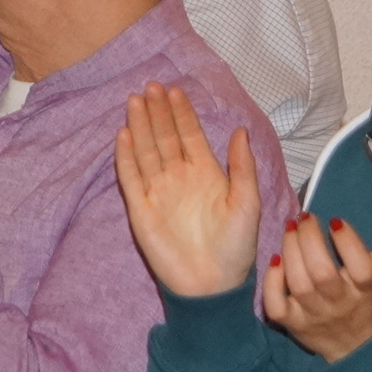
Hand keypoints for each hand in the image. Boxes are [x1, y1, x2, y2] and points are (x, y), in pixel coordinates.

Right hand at [114, 84, 266, 298]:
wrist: (211, 285)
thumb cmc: (235, 247)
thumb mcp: (248, 203)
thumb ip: (242, 167)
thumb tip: (239, 130)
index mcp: (207, 175)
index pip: (190, 136)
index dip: (182, 114)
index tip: (175, 91)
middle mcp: (180, 179)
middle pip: (166, 138)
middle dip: (158, 112)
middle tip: (151, 87)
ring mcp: (158, 192)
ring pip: (147, 151)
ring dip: (140, 126)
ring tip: (134, 101)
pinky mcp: (141, 209)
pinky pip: (130, 178)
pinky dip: (126, 157)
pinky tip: (123, 135)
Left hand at [267, 211, 371, 364]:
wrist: (361, 346)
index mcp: (367, 289)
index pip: (361, 268)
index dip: (348, 242)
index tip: (336, 221)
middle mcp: (340, 303)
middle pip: (322, 272)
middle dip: (309, 239)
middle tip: (305, 218)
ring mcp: (315, 315)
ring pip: (298, 284)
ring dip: (290, 252)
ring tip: (290, 229)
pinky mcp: (293, 323)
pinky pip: (276, 306)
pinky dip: (271, 283)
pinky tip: (275, 261)